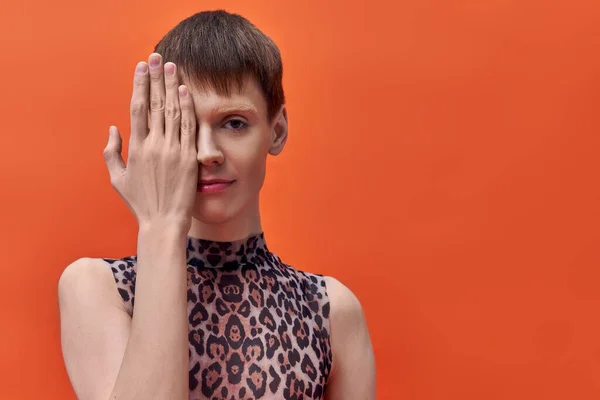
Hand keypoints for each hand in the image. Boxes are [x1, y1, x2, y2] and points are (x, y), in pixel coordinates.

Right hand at [103, 53, 197, 230]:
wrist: (163, 222)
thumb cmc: (141, 203)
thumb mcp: (118, 179)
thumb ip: (112, 152)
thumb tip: (113, 128)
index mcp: (136, 148)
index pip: (137, 108)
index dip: (139, 85)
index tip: (140, 68)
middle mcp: (154, 145)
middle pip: (156, 104)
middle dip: (155, 78)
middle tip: (156, 57)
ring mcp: (173, 150)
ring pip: (173, 111)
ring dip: (172, 85)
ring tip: (172, 66)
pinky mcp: (189, 157)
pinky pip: (189, 127)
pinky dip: (187, 107)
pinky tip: (185, 90)